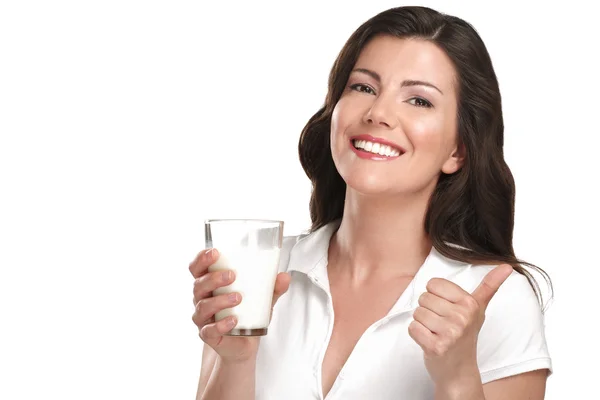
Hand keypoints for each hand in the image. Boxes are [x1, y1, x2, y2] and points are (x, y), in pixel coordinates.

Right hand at [189, 248, 290, 362]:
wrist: (245, 344)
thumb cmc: (248, 314)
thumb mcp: (262, 298)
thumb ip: (273, 288)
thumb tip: (285, 276)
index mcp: (210, 284)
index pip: (197, 268)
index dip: (201, 259)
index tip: (214, 252)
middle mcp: (202, 299)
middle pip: (198, 285)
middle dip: (213, 278)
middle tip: (232, 275)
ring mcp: (203, 318)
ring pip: (203, 306)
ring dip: (219, 301)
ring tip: (238, 298)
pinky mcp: (208, 335)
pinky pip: (209, 330)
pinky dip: (221, 325)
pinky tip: (233, 321)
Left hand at [408, 264, 512, 384]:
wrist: (460, 370)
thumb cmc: (465, 335)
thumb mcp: (478, 308)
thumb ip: (489, 285)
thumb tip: (506, 265)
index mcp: (470, 304)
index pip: (433, 284)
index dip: (436, 296)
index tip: (447, 309)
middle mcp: (462, 318)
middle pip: (423, 298)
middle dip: (429, 310)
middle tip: (442, 324)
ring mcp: (450, 333)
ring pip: (417, 312)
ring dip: (422, 323)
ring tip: (436, 332)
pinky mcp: (435, 347)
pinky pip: (412, 328)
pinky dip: (417, 334)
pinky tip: (430, 341)